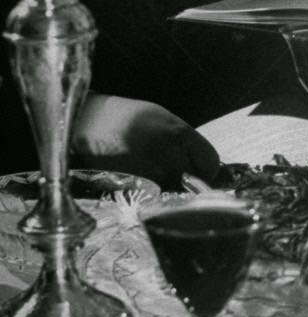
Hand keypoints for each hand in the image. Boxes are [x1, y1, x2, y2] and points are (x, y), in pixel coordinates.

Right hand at [71, 94, 221, 191]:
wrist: (88, 123)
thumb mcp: (163, 119)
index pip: (211, 162)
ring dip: (171, 190)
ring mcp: (150, 173)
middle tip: (179, 177)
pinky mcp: (132, 187)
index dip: (208, 169)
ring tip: (155, 175)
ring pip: (175, 193)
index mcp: (178, 133)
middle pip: (195, 181)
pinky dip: (153, 194)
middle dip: (191, 182)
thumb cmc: (128, 118)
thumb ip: (186, 141)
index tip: (202, 171)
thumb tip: (206, 166)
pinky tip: (142, 181)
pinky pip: (155, 198)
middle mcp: (167, 153)